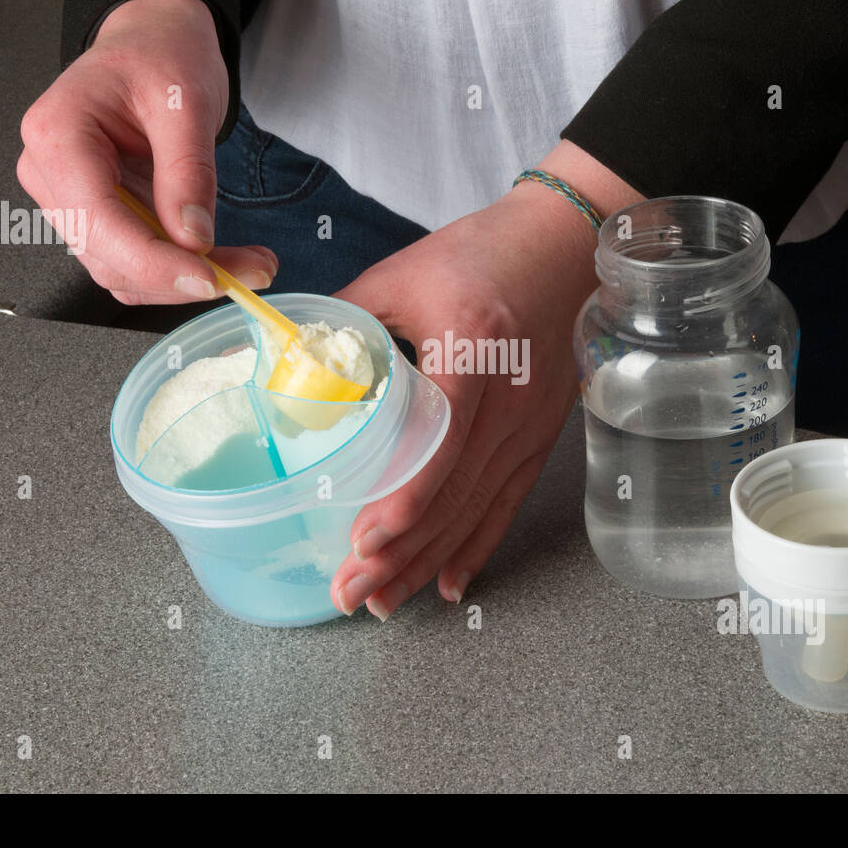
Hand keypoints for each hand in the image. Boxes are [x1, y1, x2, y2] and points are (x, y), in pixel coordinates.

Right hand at [17, 0, 276, 303]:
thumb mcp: (187, 101)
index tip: (209, 278)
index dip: (153, 262)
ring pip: (124, 271)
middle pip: (110, 257)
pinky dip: (181, 268)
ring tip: (250, 265)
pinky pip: (136, 261)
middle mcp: (51, 173)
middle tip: (254, 271)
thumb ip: (188, 171)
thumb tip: (193, 237)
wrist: (154, 42)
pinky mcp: (99, 215)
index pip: (97, 221)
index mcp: (58, 135)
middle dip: (182, 276)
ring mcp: (71, 199)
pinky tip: (222, 258)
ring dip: (187, 280)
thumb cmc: (160, 54)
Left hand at [331, 142, 641, 618]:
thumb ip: (344, 318)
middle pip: (454, 494)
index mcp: (472, 352)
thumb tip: (286, 358)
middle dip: (400, 553)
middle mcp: (509, 399)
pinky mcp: (539, 436)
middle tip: (351, 594)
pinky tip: (448, 583)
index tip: (363, 541)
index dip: (405, 500)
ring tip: (383, 601)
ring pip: (477, 510)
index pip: (442, 443)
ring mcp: (531, 424)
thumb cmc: (481, 254)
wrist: (561, 247)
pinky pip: (507, 502)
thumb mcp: (402, 275)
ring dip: (428, 560)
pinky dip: (476, 545)